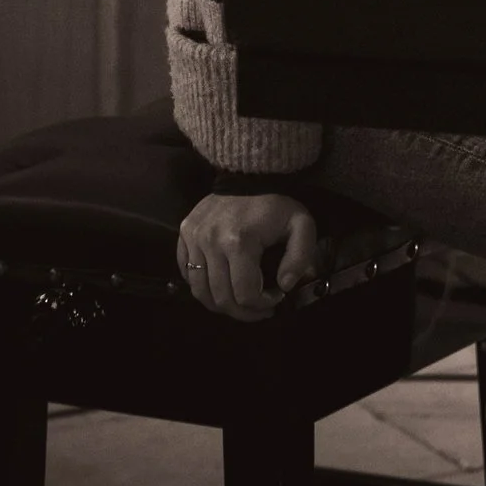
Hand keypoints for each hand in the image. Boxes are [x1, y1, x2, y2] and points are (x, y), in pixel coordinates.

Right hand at [176, 192, 319, 319]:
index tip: (276, 298)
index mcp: (239, 242)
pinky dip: (201, 285)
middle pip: (221, 298)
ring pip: (200, 291)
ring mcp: (193, 237)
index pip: (245, 295)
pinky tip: (220, 282)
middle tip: (258, 308)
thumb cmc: (276, 203)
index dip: (262, 305)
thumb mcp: (301, 225)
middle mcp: (210, 241)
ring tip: (239, 300)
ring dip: (220, 304)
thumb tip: (285, 286)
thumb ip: (300, 257)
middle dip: (243, 312)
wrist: (249, 173)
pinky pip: (186, 272)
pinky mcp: (185, 232)